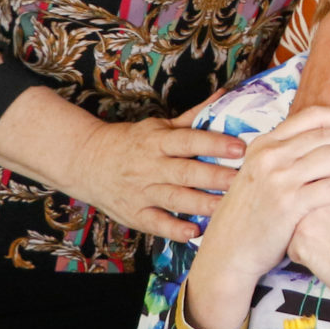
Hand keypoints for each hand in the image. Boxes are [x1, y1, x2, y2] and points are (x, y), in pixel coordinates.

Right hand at [63, 115, 249, 243]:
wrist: (87, 161)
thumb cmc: (132, 141)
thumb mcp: (159, 125)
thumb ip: (193, 116)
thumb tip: (224, 96)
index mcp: (158, 142)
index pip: (189, 141)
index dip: (215, 144)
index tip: (240, 147)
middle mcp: (150, 167)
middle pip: (187, 173)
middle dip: (216, 177)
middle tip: (242, 180)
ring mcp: (141, 192)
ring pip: (175, 199)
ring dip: (202, 204)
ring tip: (227, 208)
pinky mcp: (134, 213)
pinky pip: (156, 223)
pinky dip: (174, 229)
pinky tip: (195, 232)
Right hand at [182, 107, 329, 328]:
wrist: (228, 253)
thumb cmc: (251, 217)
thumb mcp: (258, 175)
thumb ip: (283, 156)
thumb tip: (321, 143)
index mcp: (264, 144)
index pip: (312, 116)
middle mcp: (269, 155)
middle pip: (327, 135)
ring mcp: (278, 179)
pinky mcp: (288, 204)